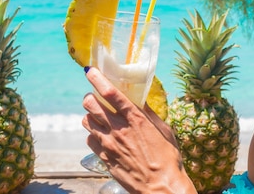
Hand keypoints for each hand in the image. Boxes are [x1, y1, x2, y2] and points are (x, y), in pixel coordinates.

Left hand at [82, 67, 196, 193]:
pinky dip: (93, 133)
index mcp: (135, 119)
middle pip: (90, 104)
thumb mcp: (164, 130)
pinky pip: (90, 139)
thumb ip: (149, 113)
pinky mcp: (104, 158)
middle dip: (90, 96)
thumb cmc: (168, 158)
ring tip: (98, 115)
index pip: (110, 93)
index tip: (90, 71)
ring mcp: (109, 144)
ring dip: (90, 114)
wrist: (161, 188)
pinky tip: (102, 134)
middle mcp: (118, 129)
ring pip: (86, 120)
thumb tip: (139, 98)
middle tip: (95, 96)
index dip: (97, 79)